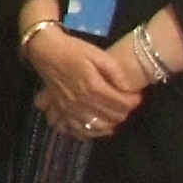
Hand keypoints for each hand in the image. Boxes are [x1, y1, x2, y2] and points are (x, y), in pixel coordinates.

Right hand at [30, 31, 145, 139]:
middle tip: (126, 103)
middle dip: (124, 112)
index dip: (134, 101)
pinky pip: (77, 130)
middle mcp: (82, 101)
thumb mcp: (97, 54)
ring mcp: (70, 108)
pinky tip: (96, 127)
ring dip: (110, 123)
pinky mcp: (62, 111)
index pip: (122, 104)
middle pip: (112, 117)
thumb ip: (115, 71)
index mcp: (93, 87)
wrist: (45, 50)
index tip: (136, 96)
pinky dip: (89, 133)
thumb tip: (128, 88)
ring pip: (97, 127)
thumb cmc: (72, 50)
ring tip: (114, 114)